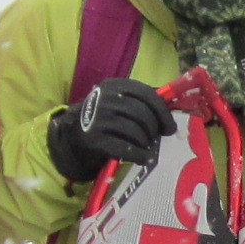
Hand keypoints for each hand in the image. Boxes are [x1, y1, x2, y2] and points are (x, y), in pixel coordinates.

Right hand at [46, 76, 175, 182]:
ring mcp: (98, 119)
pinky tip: (143, 158)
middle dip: (154, 129)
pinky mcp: (94, 139)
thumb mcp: (118, 100)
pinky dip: (139, 155)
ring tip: (146, 146)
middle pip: (142, 114)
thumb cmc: (104, 116)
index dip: (162, 112)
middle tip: (156, 137)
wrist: (73, 134)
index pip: (146, 94)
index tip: (170, 126)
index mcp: (114, 85)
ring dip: (146, 142)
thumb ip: (141, 100)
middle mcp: (105, 99)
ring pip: (136, 132)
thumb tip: (171, 106)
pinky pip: (126, 148)